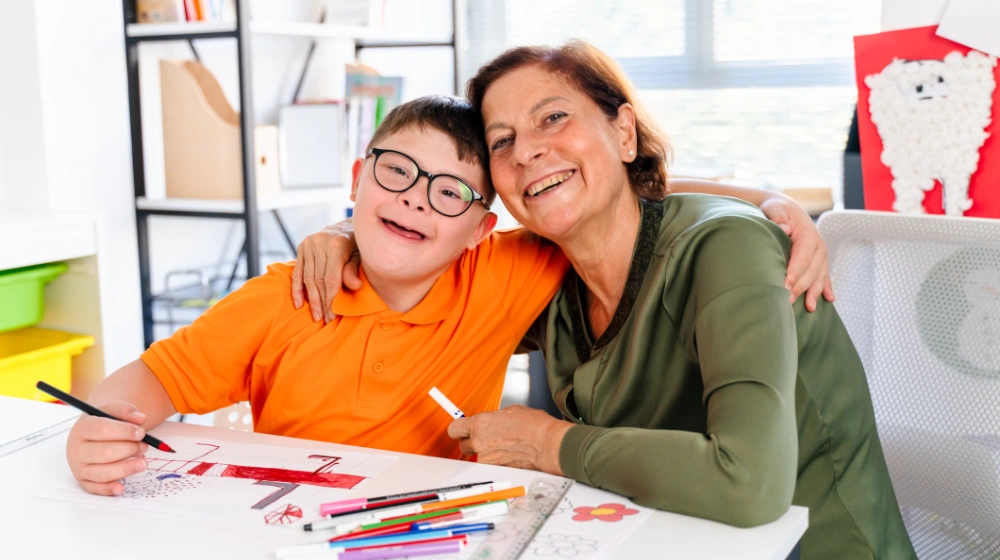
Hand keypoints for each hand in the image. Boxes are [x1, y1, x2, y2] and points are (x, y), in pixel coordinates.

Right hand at [65, 401, 148, 495]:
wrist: (90, 432)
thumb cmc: (103, 421)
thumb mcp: (113, 410)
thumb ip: (126, 411)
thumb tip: (141, 419)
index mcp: (81, 428)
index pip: (102, 430)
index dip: (124, 432)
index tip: (141, 433)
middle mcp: (76, 449)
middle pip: (104, 453)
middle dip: (129, 450)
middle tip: (144, 447)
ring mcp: (79, 467)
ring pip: (102, 472)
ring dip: (126, 469)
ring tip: (143, 463)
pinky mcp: (83, 481)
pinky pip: (95, 488)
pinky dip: (108, 490)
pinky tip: (121, 488)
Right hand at [290, 220, 361, 322]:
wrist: (346, 226)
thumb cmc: (357, 244)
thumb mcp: (361, 255)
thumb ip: (354, 270)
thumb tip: (355, 287)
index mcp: (336, 244)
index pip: (331, 278)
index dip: (331, 299)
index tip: (333, 315)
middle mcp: (319, 243)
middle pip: (318, 280)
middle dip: (322, 302)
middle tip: (326, 319)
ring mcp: (308, 245)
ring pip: (307, 278)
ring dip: (311, 299)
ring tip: (316, 315)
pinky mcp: (301, 247)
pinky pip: (297, 272)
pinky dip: (297, 289)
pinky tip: (298, 304)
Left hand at [447, 405, 572, 473]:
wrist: (545, 444)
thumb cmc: (533, 425)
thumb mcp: (510, 412)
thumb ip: (493, 418)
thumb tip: (491, 421)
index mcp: (480, 423)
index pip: (454, 428)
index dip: (458, 429)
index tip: (461, 428)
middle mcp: (479, 441)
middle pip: (463, 444)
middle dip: (472, 441)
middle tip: (485, 437)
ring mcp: (486, 457)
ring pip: (478, 456)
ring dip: (486, 451)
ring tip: (503, 445)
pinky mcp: (495, 469)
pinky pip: (490, 463)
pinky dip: (496, 460)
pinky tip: (509, 453)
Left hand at [759, 196, 834, 311]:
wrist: (787, 207)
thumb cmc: (778, 209)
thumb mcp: (775, 209)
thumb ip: (778, 217)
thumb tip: (784, 228)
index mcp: (809, 236)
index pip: (802, 258)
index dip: (794, 274)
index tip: (784, 287)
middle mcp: (819, 246)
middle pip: (811, 271)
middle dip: (800, 288)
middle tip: (786, 302)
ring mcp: (821, 254)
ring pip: (820, 276)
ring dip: (814, 293)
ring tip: (809, 309)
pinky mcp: (820, 260)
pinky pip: (825, 276)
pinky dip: (826, 288)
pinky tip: (829, 300)